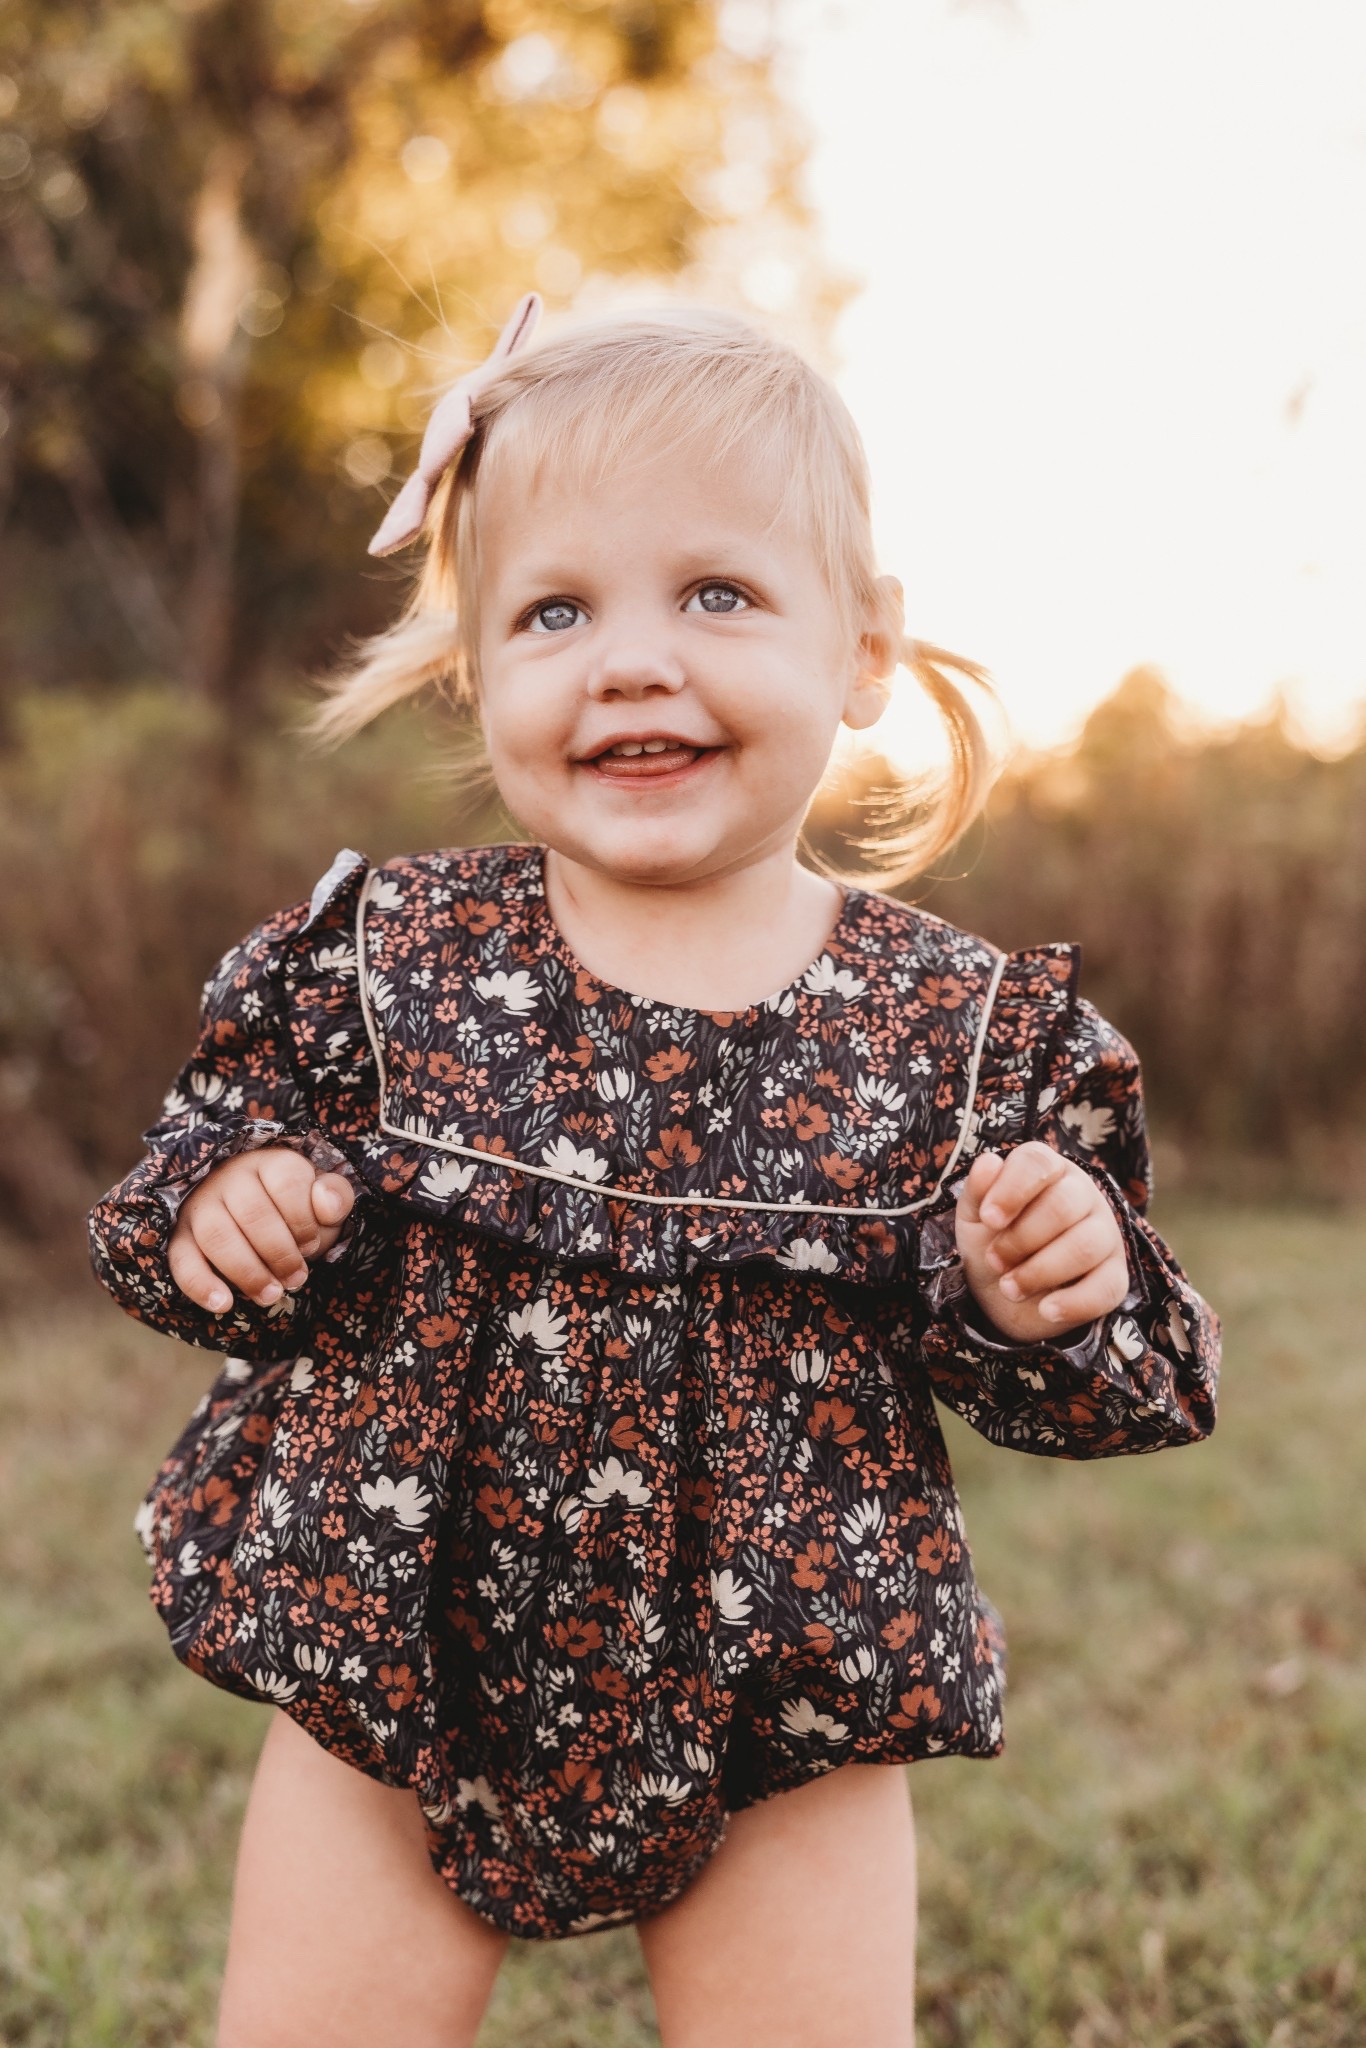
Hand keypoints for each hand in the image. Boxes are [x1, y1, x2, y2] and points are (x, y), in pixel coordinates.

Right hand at [168, 1149, 354, 1313]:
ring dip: (247, 1272)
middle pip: (252, 1213)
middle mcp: (230, 1178)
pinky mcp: (180, 1235)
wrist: (257, 1216)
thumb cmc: (294, 1209)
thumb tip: (327, 1204)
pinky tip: (223, 1304)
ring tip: (270, 1295)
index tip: (311, 1244)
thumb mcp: (321, 1198)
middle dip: (280, 1253)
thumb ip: (335, 1197)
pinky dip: (200, 1285)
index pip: (287, 1181)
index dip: (303, 1220)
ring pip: (217, 1236)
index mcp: (269, 1163)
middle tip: (296, 1279)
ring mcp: (201, 1206)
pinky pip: (181, 1259)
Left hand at [954, 1142, 1129, 1344]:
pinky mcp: (1115, 1276)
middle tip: (994, 1261)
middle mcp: (1083, 1195)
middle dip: (1021, 1239)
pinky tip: (1045, 1310)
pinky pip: (1106, 1288)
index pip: (1038, 1162)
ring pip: (1084, 1246)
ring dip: (1040, 1271)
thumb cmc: (992, 1241)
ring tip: (1009, 1287)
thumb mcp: (974, 1218)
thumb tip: (988, 1161)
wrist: (1006, 1293)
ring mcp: (1105, 1235)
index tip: (989, 1220)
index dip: (1012, 1189)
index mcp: (1048, 1171)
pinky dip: (1073, 1303)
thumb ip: (978, 1191)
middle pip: (1063, 1205)